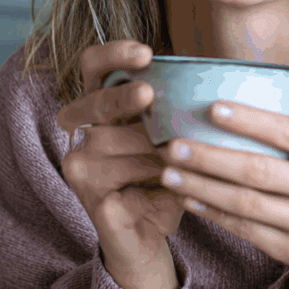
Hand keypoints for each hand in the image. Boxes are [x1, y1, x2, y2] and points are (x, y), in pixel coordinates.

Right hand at [56, 41, 185, 288]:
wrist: (151, 236)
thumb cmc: (165, 178)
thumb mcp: (171, 136)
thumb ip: (174, 107)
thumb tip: (206, 76)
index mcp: (101, 109)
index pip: (93, 67)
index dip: (113, 54)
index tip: (146, 52)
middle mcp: (83, 136)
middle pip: (96, 102)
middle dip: (122, 97)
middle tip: (147, 94)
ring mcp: (81, 171)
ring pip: (116, 145)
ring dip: (154, 150)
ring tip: (182, 156)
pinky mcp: (93, 204)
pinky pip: (127, 184)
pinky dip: (158, 183)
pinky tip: (177, 187)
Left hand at [157, 82, 288, 286]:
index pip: (286, 132)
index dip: (248, 121)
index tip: (211, 109)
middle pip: (258, 171)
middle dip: (209, 158)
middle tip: (172, 147)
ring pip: (245, 203)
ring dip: (201, 187)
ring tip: (169, 173)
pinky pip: (244, 228)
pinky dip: (211, 212)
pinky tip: (186, 197)